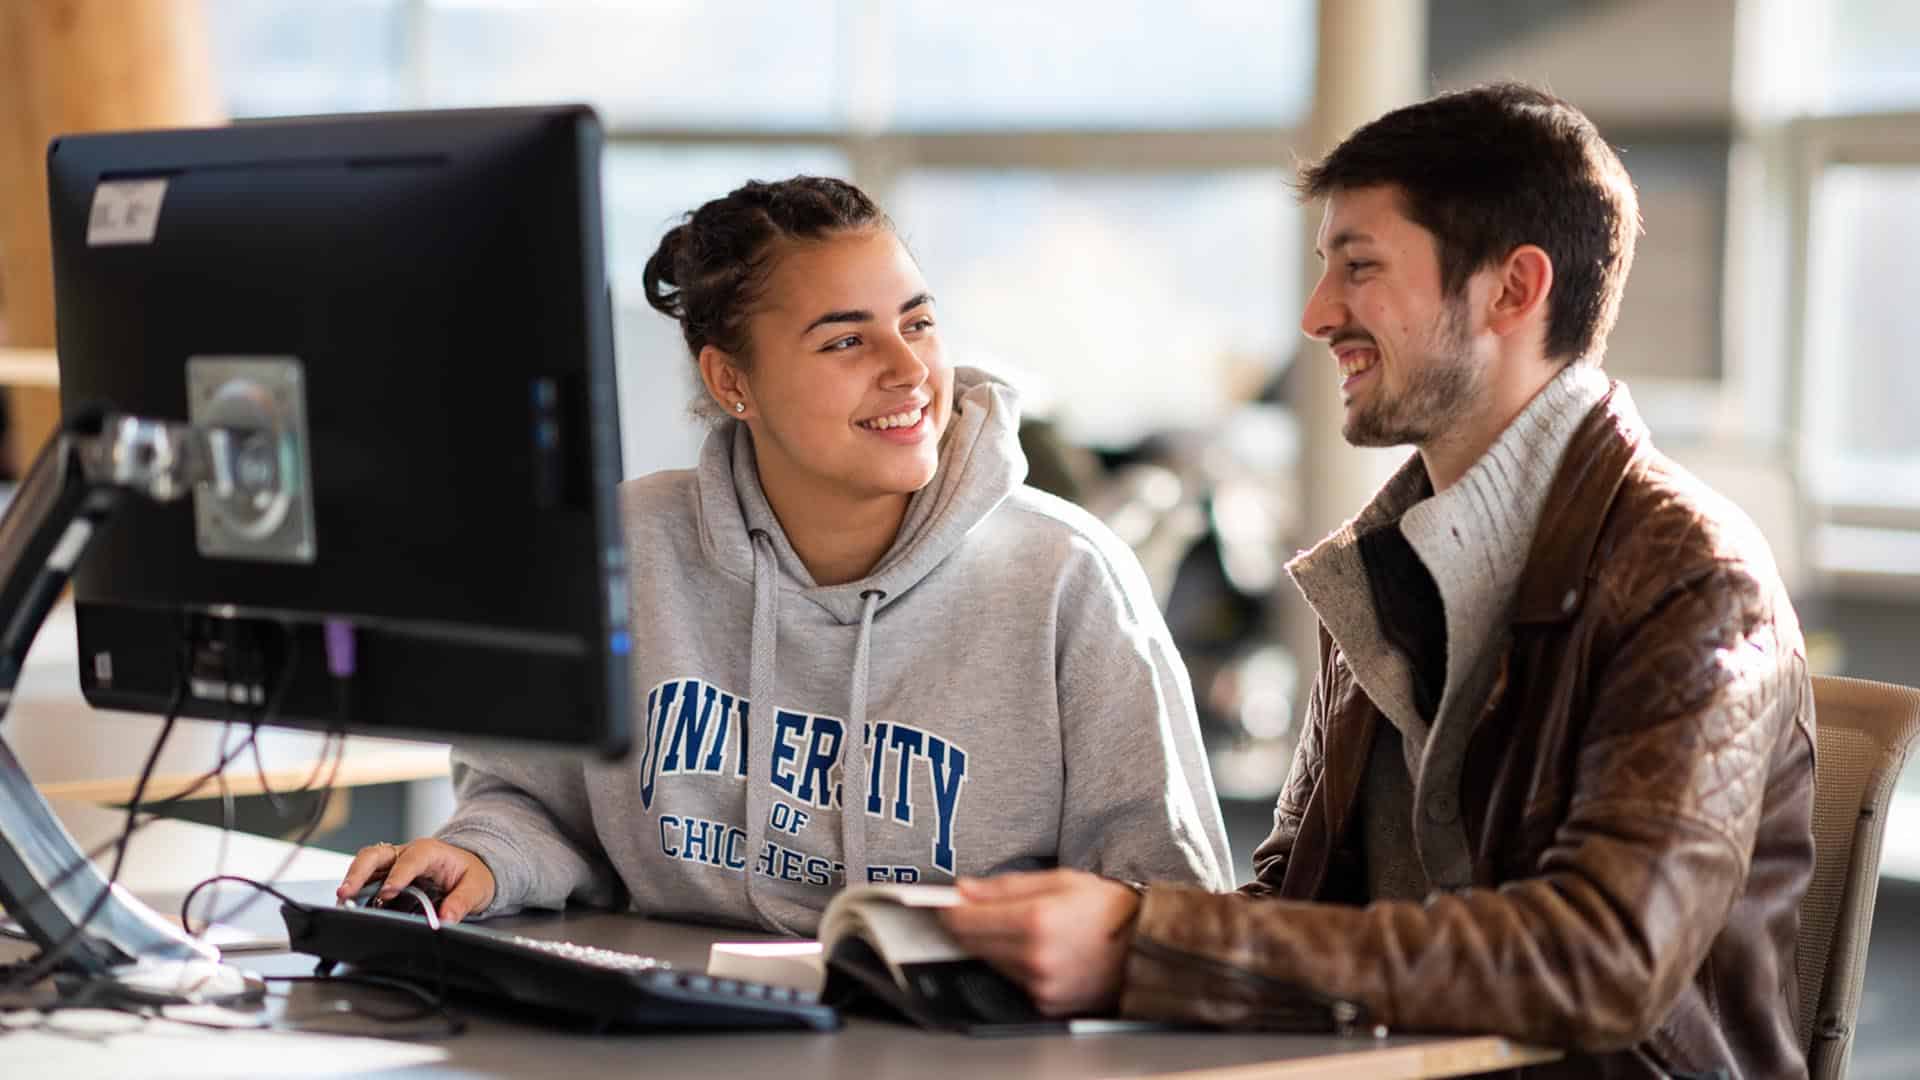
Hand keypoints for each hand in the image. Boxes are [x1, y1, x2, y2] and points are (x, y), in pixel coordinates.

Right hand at [337, 837, 494, 923]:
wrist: (469, 871)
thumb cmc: (472, 875)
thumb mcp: (476, 888)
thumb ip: (461, 902)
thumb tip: (445, 918)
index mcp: (429, 851)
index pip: (410, 860)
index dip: (397, 875)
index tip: (387, 893)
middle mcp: (406, 854)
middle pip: (375, 855)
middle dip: (358, 872)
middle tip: (346, 893)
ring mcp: (392, 865)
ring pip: (365, 865)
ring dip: (351, 882)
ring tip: (341, 903)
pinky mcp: (385, 877)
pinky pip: (366, 880)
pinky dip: (355, 892)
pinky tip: (349, 907)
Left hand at [937, 868, 1140, 1016]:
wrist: (1146, 947)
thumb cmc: (1109, 909)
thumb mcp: (1060, 880)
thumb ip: (1005, 886)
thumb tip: (965, 890)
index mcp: (1037, 922)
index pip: (967, 921)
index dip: (950, 909)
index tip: (945, 902)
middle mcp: (1035, 959)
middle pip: (974, 944)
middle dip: (972, 925)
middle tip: (979, 909)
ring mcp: (1041, 987)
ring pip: (993, 963)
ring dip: (995, 946)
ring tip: (1026, 927)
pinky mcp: (1048, 1004)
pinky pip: (1015, 981)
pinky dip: (1017, 965)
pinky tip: (1040, 950)